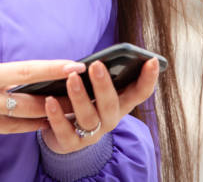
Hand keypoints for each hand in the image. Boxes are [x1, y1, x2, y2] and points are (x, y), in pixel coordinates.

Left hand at [41, 57, 159, 153]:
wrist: (63, 134)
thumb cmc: (83, 101)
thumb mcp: (95, 88)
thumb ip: (100, 74)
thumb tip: (100, 57)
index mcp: (119, 104)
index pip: (139, 93)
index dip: (148, 78)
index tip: (152, 59)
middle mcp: (109, 120)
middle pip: (111, 104)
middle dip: (104, 85)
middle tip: (96, 64)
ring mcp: (92, 134)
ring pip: (88, 118)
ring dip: (80, 97)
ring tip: (71, 79)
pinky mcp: (71, 144)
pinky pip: (65, 132)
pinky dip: (57, 116)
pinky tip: (50, 100)